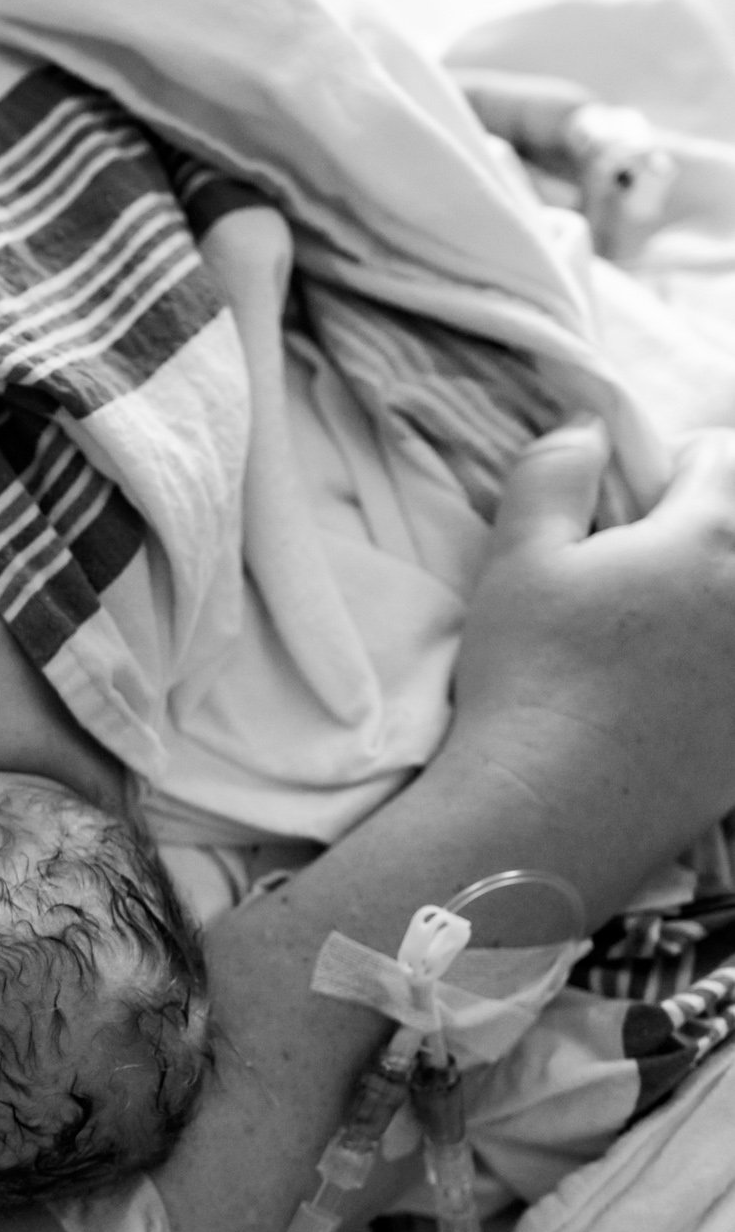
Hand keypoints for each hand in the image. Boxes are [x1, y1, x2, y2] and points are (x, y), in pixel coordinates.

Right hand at [449, 424, 734, 871]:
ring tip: (663, 629)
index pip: (720, 456)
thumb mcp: (517, 561)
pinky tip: (674, 691)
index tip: (631, 504)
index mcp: (708, 536)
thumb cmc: (528, 678)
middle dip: (704, 531)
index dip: (672, 467)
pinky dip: (718, 667)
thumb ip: (554, 474)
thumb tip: (587, 425)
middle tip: (645, 566)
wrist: (553, 807)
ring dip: (714, 596)